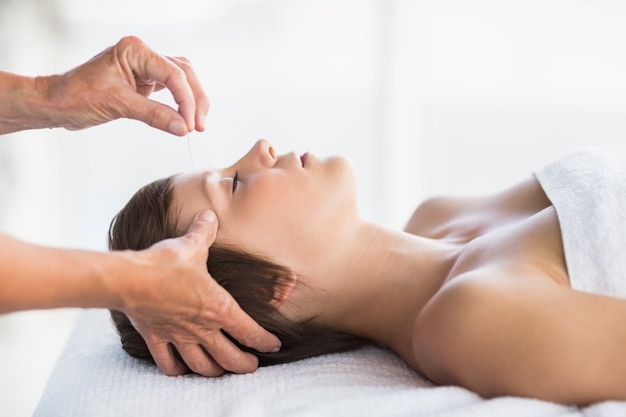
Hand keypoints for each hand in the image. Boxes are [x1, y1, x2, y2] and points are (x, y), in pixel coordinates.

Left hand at [47, 36, 208, 134]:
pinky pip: (171, 89)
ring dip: (192, 101)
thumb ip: (154, 115)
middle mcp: (142, 55)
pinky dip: (180, 104)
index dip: (186, 101)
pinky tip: (185, 117)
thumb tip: (183, 128)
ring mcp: (143, 67)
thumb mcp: (118, 106)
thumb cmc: (76, 97)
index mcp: (134, 51)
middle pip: (184, 73)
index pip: (173, 73)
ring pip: (181, 80)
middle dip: (195, 99)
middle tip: (199, 126)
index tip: (190, 125)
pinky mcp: (143, 81)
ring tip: (196, 124)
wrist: (57, 103)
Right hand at [121, 210, 280, 375]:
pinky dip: (177, 370)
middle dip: (245, 364)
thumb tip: (210, 214)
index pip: (250, 332)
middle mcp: (202, 328)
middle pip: (230, 358)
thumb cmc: (166, 264)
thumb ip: (205, 231)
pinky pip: (169, 363)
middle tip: (253, 365)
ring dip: (215, 371)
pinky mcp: (157, 338)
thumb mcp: (192, 244)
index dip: (265, 341)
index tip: (273, 344)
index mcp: (219, 308)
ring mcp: (179, 336)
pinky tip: (181, 369)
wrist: (130, 279)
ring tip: (222, 371)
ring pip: (202, 365)